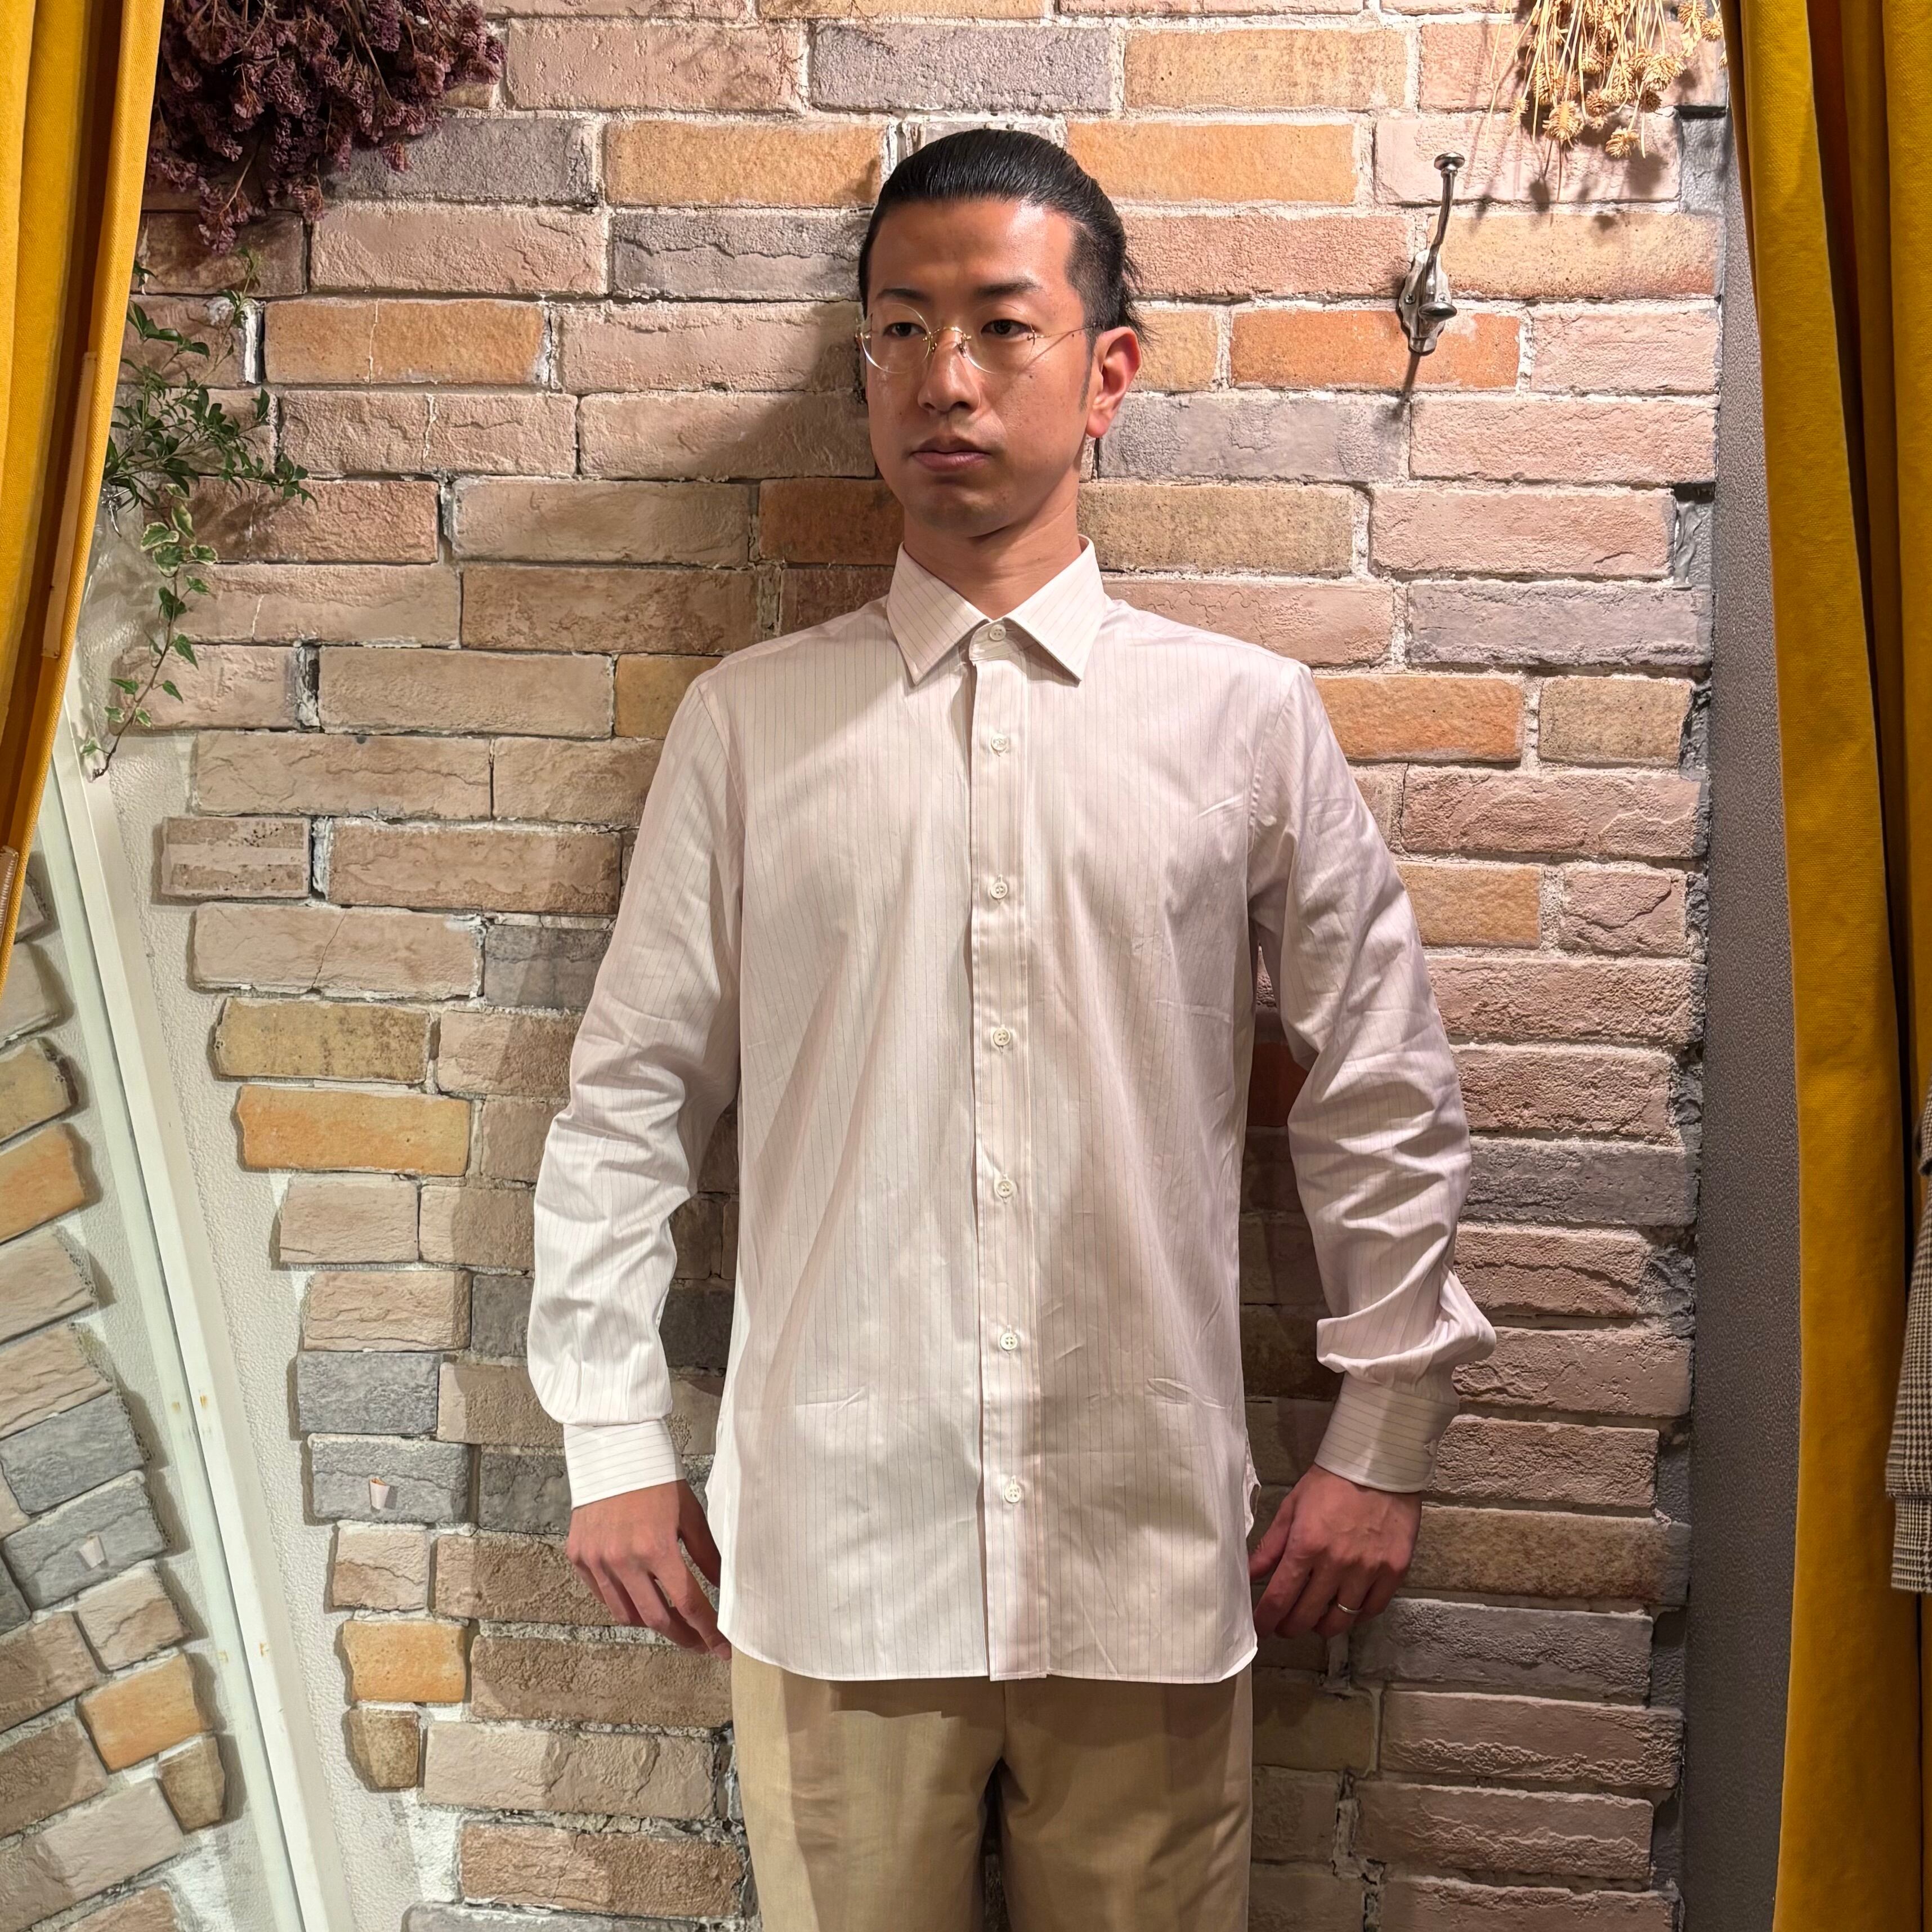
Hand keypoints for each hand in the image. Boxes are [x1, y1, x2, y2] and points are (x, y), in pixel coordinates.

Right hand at [567, 1480, 730, 1658]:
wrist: (613, 1449)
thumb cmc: (657, 1477)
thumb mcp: (690, 1512)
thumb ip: (707, 1553)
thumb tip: (723, 1586)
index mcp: (657, 1547)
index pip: (688, 1603)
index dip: (708, 1631)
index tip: (722, 1649)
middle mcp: (623, 1560)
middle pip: (657, 1618)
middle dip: (682, 1636)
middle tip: (699, 1643)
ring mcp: (597, 1560)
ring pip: (626, 1613)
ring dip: (652, 1623)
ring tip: (673, 1624)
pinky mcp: (579, 1556)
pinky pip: (603, 1595)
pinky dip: (623, 1603)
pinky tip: (641, 1601)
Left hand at [1248, 1464, 1420, 1641]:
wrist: (1379, 1464)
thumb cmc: (1331, 1483)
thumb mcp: (1293, 1507)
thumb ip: (1271, 1545)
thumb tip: (1250, 1574)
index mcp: (1306, 1545)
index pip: (1280, 1597)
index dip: (1266, 1619)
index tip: (1260, 1628)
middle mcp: (1337, 1563)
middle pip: (1308, 1615)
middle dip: (1290, 1626)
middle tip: (1285, 1625)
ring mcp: (1368, 1570)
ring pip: (1341, 1620)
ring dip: (1322, 1626)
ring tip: (1314, 1620)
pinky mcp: (1394, 1571)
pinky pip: (1372, 1609)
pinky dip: (1356, 1615)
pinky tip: (1346, 1608)